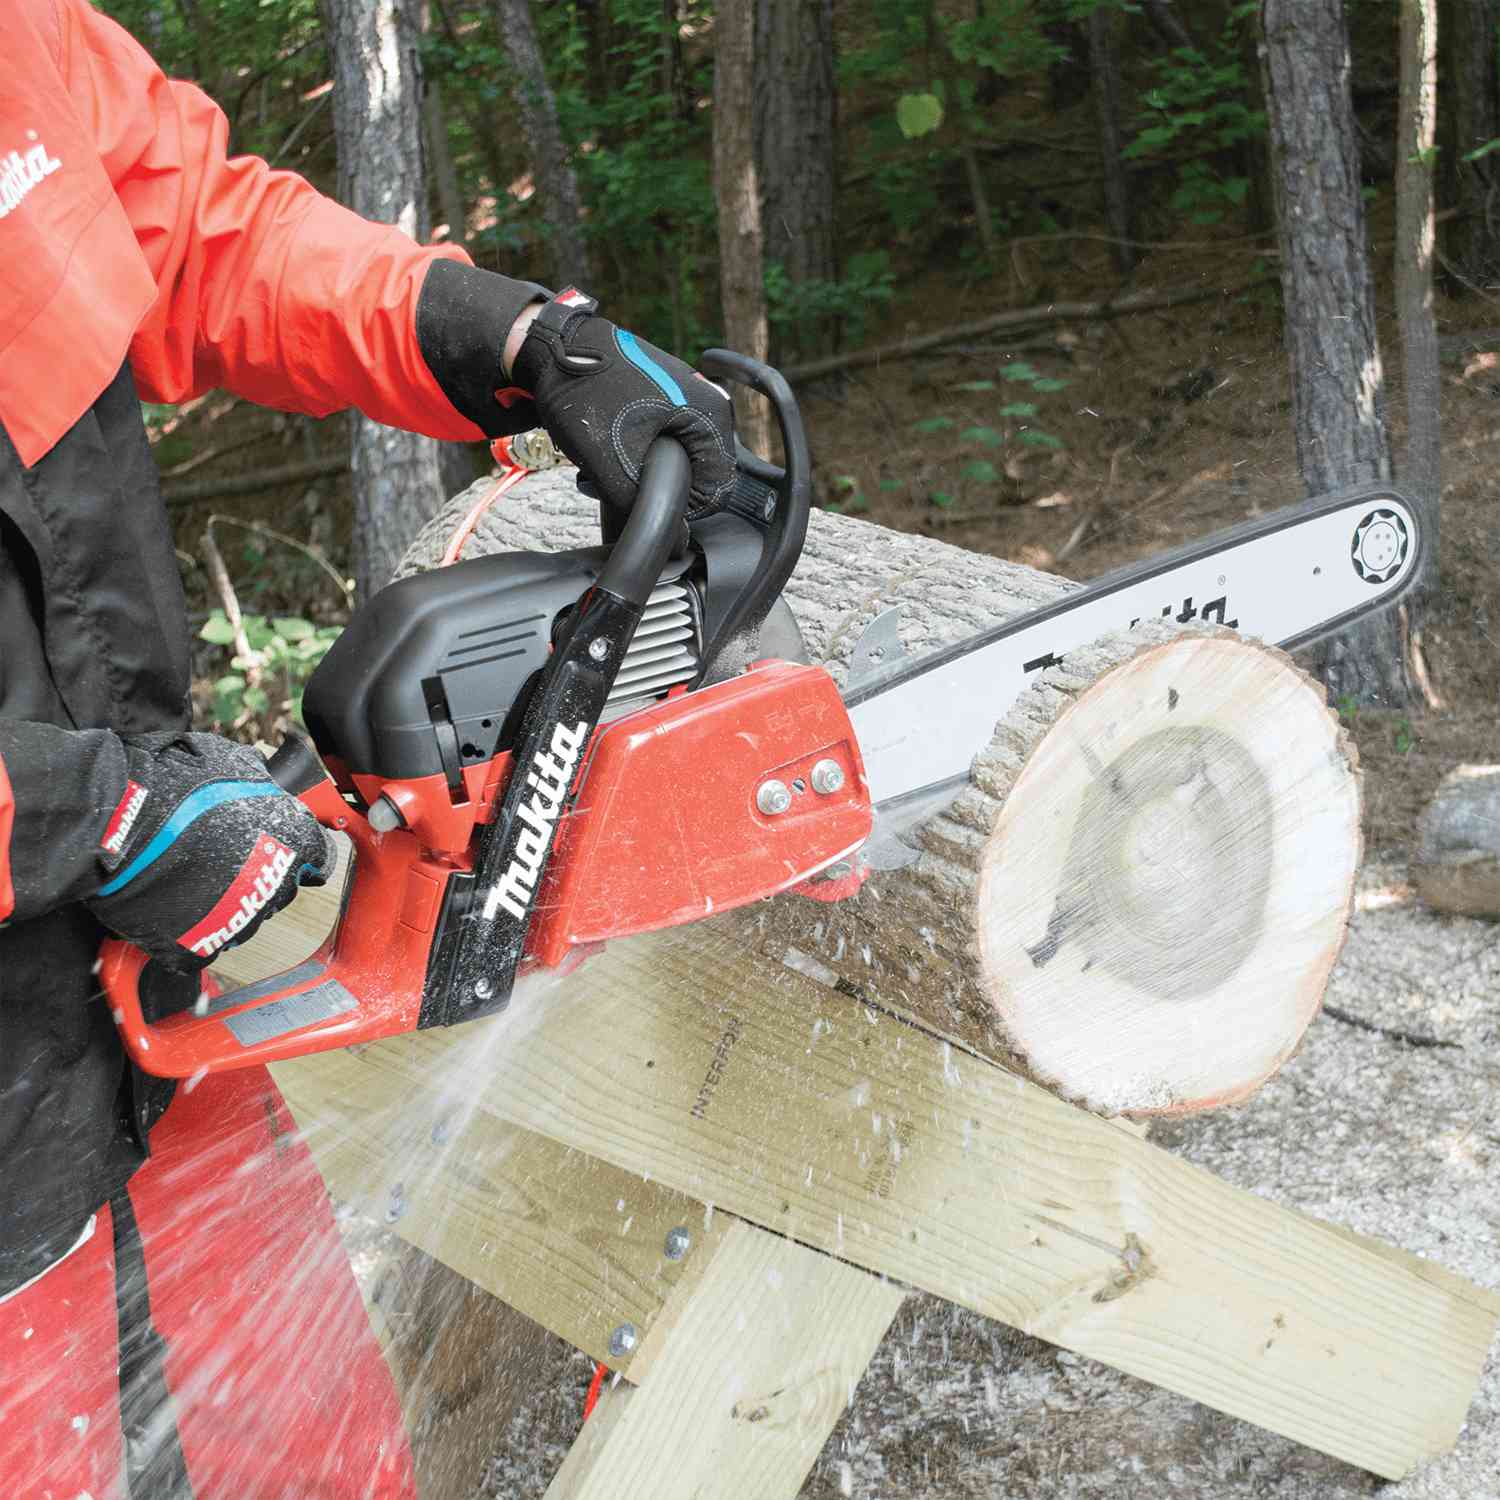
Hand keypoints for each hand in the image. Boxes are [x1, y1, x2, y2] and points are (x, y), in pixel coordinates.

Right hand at [87, 732, 333, 972]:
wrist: (117, 817)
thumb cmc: (173, 782)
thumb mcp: (233, 762)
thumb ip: (262, 782)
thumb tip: (267, 780)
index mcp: (295, 840)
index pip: (316, 856)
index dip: (295, 850)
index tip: (275, 846)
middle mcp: (277, 884)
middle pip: (279, 889)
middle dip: (256, 874)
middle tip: (219, 856)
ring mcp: (240, 919)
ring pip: (243, 920)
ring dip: (225, 904)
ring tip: (189, 878)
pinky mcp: (199, 945)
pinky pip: (203, 947)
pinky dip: (190, 934)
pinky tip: (173, 908)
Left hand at [511, 289, 735, 516]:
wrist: (553, 347)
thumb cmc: (584, 393)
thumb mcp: (612, 463)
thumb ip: (644, 507)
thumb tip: (672, 540)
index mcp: (710, 416)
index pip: (718, 490)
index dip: (681, 506)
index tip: (642, 499)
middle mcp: (708, 405)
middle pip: (697, 475)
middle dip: (657, 487)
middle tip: (617, 480)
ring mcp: (687, 398)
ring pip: (677, 460)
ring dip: (642, 471)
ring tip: (605, 464)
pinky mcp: (666, 398)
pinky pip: (663, 440)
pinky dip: (637, 451)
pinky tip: (608, 449)